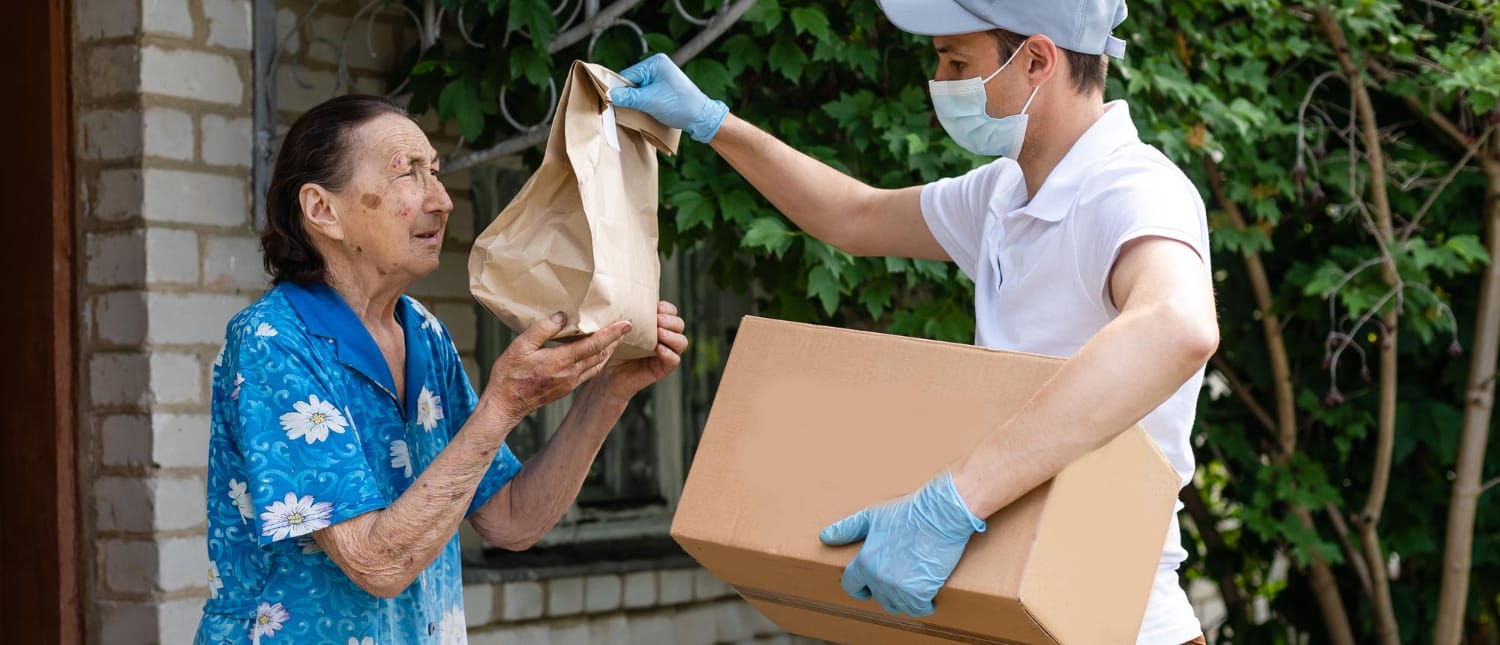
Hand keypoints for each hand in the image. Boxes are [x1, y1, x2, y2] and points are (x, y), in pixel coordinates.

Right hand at [485, 313, 630, 422]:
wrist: (506, 405)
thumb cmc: (510, 375)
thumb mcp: (520, 347)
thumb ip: (542, 330)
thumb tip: (562, 317)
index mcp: (561, 361)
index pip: (594, 344)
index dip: (612, 333)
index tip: (626, 323)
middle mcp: (571, 373)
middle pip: (601, 354)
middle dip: (615, 340)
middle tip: (625, 326)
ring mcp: (571, 382)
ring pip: (597, 364)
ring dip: (609, 350)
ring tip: (615, 338)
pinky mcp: (567, 388)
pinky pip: (590, 372)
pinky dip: (598, 360)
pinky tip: (597, 354)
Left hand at [596, 301, 688, 401]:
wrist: (607, 374)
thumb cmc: (611, 347)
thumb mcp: (618, 329)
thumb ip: (625, 317)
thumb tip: (623, 300)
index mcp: (656, 324)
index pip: (671, 312)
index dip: (667, 308)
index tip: (656, 307)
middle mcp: (664, 337)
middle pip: (680, 324)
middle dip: (670, 321)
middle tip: (658, 321)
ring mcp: (665, 353)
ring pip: (682, 342)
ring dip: (672, 336)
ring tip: (659, 333)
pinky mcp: (662, 368)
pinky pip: (674, 360)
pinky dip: (669, 354)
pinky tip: (658, 349)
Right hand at [609, 53, 728, 142]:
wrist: (701, 118)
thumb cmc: (680, 106)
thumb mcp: (650, 101)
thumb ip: (628, 97)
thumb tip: (609, 95)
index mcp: (655, 63)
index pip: (628, 75)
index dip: (618, 89)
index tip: (610, 102)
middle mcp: (658, 66)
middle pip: (631, 82)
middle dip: (627, 96)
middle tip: (620, 109)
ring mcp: (661, 77)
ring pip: (637, 89)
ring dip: (634, 101)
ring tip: (633, 111)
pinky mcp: (663, 88)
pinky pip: (645, 93)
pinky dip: (641, 103)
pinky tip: (641, 111)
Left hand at [818, 471, 986, 617]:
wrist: (940, 515)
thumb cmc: (908, 512)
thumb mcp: (872, 515)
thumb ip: (848, 528)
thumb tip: (825, 536)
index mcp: (865, 561)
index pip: (851, 586)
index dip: (859, 588)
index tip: (867, 589)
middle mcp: (879, 578)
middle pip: (878, 598)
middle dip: (886, 592)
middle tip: (899, 581)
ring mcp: (899, 587)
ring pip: (898, 606)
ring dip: (905, 601)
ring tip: (914, 589)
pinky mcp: (920, 592)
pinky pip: (918, 609)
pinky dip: (924, 605)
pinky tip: (928, 597)